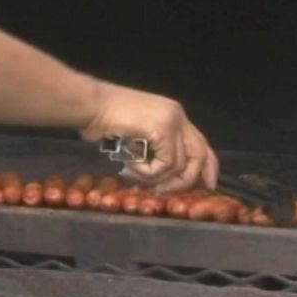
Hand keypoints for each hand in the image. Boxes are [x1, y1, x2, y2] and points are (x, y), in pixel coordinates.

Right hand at [80, 82, 218, 192]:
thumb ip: (153, 148)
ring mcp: (172, 121)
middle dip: (188, 180)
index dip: (207, 166)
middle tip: (165, 191)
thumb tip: (162, 176)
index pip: (200, 143)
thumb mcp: (136, 133)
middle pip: (200, 154)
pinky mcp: (163, 130)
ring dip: (156, 178)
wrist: (90, 105)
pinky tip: (130, 167)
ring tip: (135, 174)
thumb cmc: (102, 118)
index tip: (206, 185)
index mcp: (173, 115)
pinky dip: (148, 173)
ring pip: (181, 165)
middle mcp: (178, 116)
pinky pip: (165, 165)